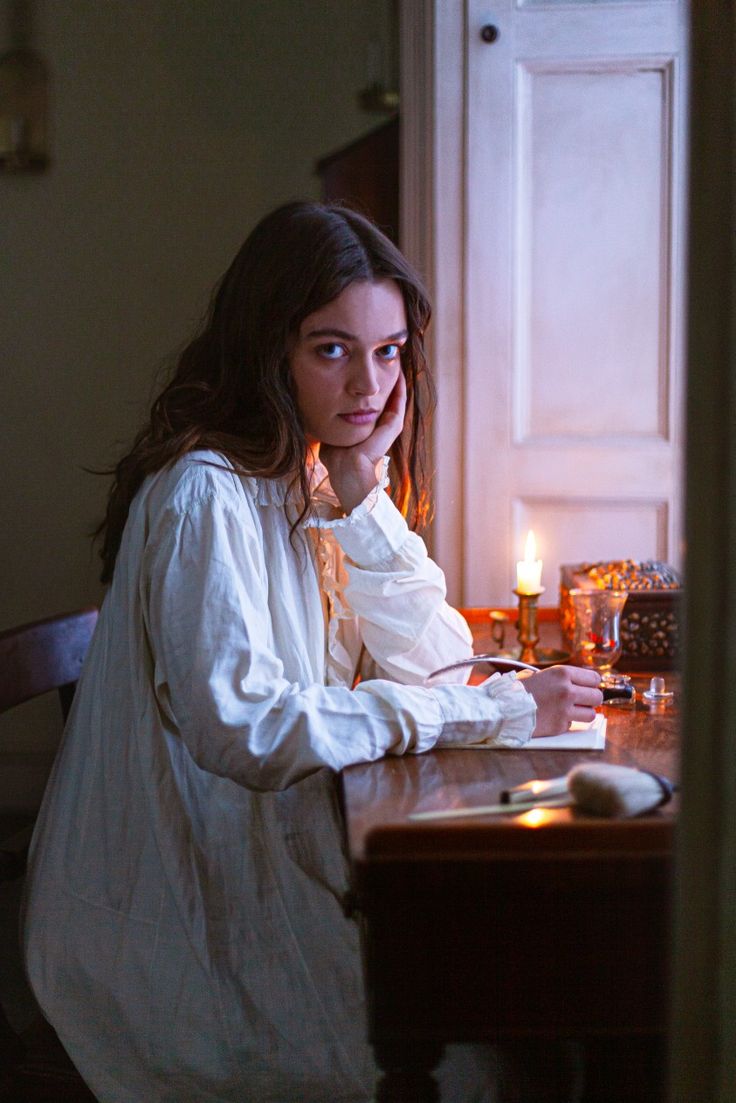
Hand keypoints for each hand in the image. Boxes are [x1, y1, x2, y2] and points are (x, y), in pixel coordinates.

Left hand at [320, 372, 406, 514]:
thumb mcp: (333, 437)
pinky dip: (399, 388)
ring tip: (394, 361)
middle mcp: (381, 427)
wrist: (347, 474)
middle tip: (384, 361)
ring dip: (395, 380)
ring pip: (395, 398)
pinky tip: (398, 373)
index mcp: (369, 429)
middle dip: (383, 380)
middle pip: (384, 398)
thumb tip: (319, 415)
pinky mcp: (392, 427)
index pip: (372, 404)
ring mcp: (388, 427)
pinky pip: (398, 403)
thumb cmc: (337, 461)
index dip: (370, 388)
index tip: (365, 373)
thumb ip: (331, 426)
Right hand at [520, 665, 602, 736]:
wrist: (503, 708)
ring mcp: (564, 709)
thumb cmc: (519, 690)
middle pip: (597, 696)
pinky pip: (573, 725)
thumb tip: (580, 682)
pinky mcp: (560, 726)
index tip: (586, 688)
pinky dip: (566, 723)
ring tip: (570, 711)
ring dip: (582, 713)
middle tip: (581, 701)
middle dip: (590, 700)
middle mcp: (567, 690)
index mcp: (562, 673)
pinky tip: (554, 718)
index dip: (591, 684)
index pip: (594, 678)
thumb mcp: (540, 675)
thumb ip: (561, 678)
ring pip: (591, 714)